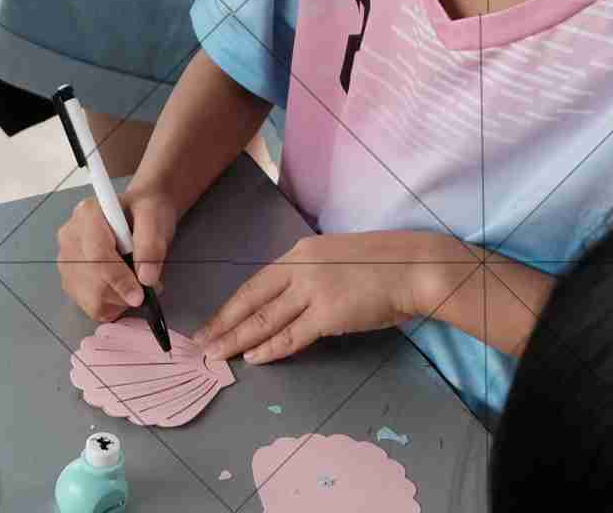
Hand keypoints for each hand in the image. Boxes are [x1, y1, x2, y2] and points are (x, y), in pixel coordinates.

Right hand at [57, 186, 181, 321]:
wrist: (141, 213)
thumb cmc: (146, 211)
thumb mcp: (156, 217)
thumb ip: (151, 244)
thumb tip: (146, 278)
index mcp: (88, 214)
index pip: (97, 255)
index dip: (119, 279)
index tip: (139, 294)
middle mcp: (70, 236)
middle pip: (91, 281)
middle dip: (122, 292)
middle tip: (146, 287)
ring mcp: (66, 260)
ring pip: (90, 298)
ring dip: (118, 300)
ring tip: (135, 283)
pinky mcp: (70, 279)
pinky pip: (90, 306)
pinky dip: (112, 305)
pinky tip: (122, 288)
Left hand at [192, 232, 463, 365]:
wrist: (413, 267)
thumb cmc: (380, 265)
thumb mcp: (334, 259)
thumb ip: (310, 276)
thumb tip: (288, 301)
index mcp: (300, 253)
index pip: (255, 283)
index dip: (230, 307)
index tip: (212, 323)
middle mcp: (300, 269)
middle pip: (251, 302)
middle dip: (223, 325)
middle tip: (199, 345)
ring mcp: (313, 291)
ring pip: (265, 320)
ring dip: (238, 341)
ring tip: (217, 356)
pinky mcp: (328, 314)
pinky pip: (292, 336)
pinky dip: (270, 348)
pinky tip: (254, 358)